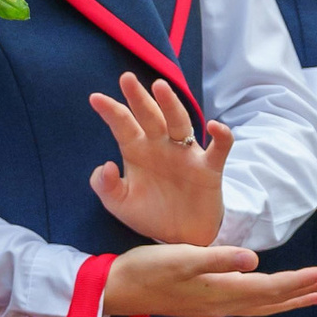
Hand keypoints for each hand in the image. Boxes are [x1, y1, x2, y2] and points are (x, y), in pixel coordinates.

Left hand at [89, 73, 229, 246]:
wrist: (181, 237)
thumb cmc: (150, 214)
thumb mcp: (120, 205)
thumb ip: (105, 186)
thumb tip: (105, 164)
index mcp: (137, 152)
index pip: (123, 126)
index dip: (111, 112)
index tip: (95, 98)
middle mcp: (161, 146)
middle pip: (150, 116)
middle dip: (139, 97)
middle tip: (126, 78)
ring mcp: (186, 154)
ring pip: (180, 123)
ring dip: (171, 105)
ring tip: (160, 87)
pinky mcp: (209, 167)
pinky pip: (218, 148)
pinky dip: (221, 136)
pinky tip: (214, 127)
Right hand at [102, 243, 316, 316]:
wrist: (116, 290)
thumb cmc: (146, 269)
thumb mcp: (181, 258)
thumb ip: (218, 258)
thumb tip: (253, 260)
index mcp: (222, 291)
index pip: (272, 288)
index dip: (302, 281)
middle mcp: (224, 304)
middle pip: (275, 299)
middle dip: (308, 289)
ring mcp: (216, 307)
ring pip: (265, 305)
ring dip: (295, 298)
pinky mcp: (207, 304)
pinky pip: (251, 305)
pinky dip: (272, 300)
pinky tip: (276, 296)